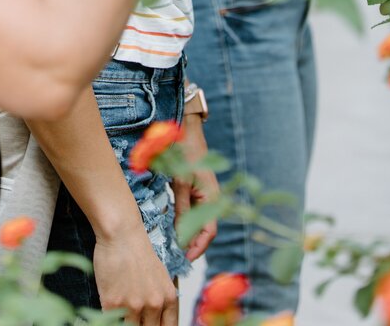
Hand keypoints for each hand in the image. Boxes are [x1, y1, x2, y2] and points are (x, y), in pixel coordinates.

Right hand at [93, 220, 178, 325]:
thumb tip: (156, 317)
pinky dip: (111, 319)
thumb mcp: (160, 276)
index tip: (149, 325)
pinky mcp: (112, 303)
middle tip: (135, 319)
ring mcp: (133, 305)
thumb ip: (161, 299)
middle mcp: (154, 304)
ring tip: (122, 311)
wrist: (121, 233)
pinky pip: (112, 322)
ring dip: (126, 323)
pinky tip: (110, 309)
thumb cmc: (138, 250)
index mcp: (168, 298)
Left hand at [173, 115, 218, 262]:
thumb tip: (179, 235)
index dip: (198, 247)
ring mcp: (207, 195)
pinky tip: (176, 227)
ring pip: (201, 222)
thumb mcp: (180, 184)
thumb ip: (181, 210)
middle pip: (206, 230)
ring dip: (190, 234)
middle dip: (194, 244)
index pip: (209, 232)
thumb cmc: (185, 155)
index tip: (185, 258)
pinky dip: (188, 221)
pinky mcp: (199, 191)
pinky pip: (196, 212)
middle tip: (178, 256)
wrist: (188, 132)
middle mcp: (213, 200)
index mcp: (213, 199)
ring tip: (176, 245)